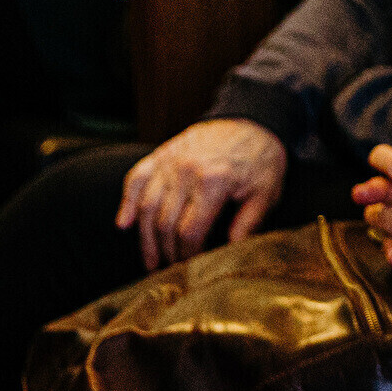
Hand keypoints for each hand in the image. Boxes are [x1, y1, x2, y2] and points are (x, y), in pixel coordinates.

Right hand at [114, 117, 290, 270]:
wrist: (253, 121)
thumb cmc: (262, 159)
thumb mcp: (266, 192)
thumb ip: (248, 223)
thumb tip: (232, 252)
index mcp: (213, 181)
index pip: (189, 231)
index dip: (187, 255)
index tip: (190, 267)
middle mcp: (186, 171)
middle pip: (164, 223)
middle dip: (166, 252)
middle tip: (170, 269)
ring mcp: (170, 160)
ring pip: (146, 205)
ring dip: (145, 237)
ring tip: (150, 260)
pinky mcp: (161, 153)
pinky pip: (136, 178)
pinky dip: (127, 201)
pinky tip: (125, 224)